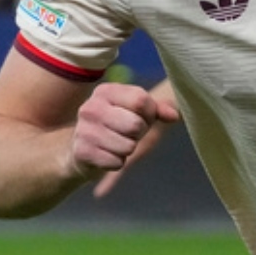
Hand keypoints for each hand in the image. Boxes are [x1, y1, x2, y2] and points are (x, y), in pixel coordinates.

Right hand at [93, 79, 181, 196]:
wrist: (82, 148)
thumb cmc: (115, 125)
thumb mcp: (134, 111)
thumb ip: (156, 109)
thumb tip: (174, 116)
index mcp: (105, 91)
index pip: (141, 100)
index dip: (149, 114)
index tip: (141, 117)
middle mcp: (91, 107)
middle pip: (135, 125)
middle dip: (139, 134)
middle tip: (127, 133)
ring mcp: (84, 130)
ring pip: (128, 146)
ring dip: (128, 149)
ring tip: (116, 143)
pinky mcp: (82, 152)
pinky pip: (117, 162)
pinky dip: (117, 162)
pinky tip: (107, 154)